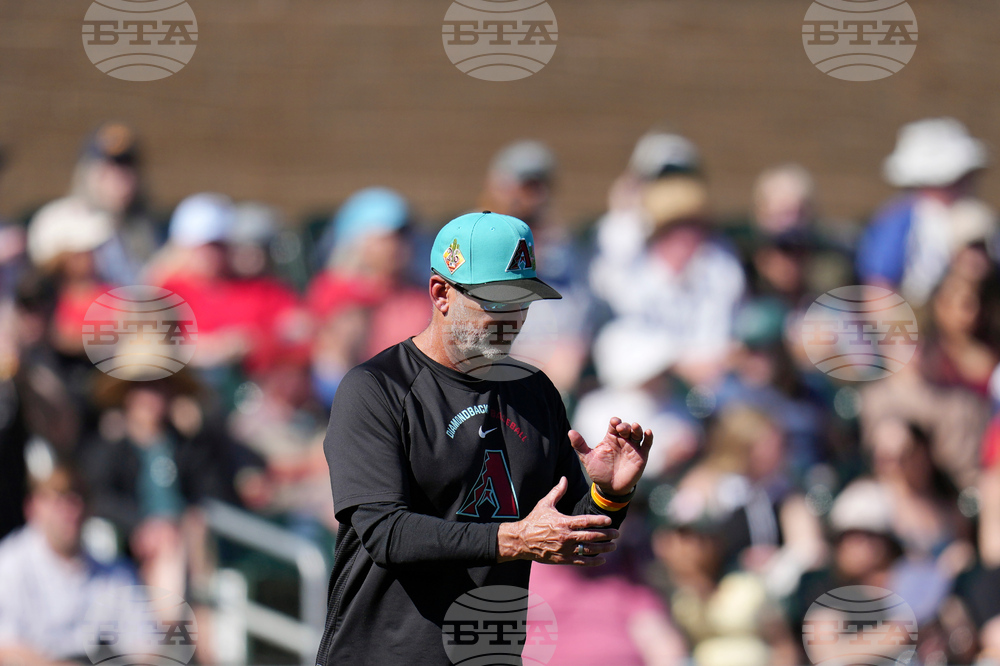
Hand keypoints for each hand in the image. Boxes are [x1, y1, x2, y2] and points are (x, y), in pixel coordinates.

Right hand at [497, 477, 618, 565]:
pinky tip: (602, 559)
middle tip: (617, 534)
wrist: (521, 540)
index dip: (599, 521)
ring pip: (588, 550)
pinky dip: (593, 561)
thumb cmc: (534, 520)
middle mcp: (566, 536)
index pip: (585, 521)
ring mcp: (564, 549)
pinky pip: (581, 561)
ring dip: (603, 548)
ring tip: (613, 546)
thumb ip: (557, 491)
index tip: (610, 520)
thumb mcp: (545, 504)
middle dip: (606, 535)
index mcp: (563, 522)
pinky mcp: (562, 559)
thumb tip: (564, 478)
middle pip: (590, 536)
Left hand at [569, 417, 652, 495]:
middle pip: (626, 427)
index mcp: (610, 439)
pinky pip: (647, 444)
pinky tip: (649, 432)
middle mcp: (622, 441)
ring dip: (637, 428)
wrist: (610, 488)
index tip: (614, 423)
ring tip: (635, 427)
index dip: (615, 422)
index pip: (614, 425)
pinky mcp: (641, 456)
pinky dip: (649, 437)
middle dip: (625, 426)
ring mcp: (632, 447)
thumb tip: (570, 432)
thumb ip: (579, 445)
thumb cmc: (599, 472)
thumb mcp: (588, 458)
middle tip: (621, 429)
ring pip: (637, 433)